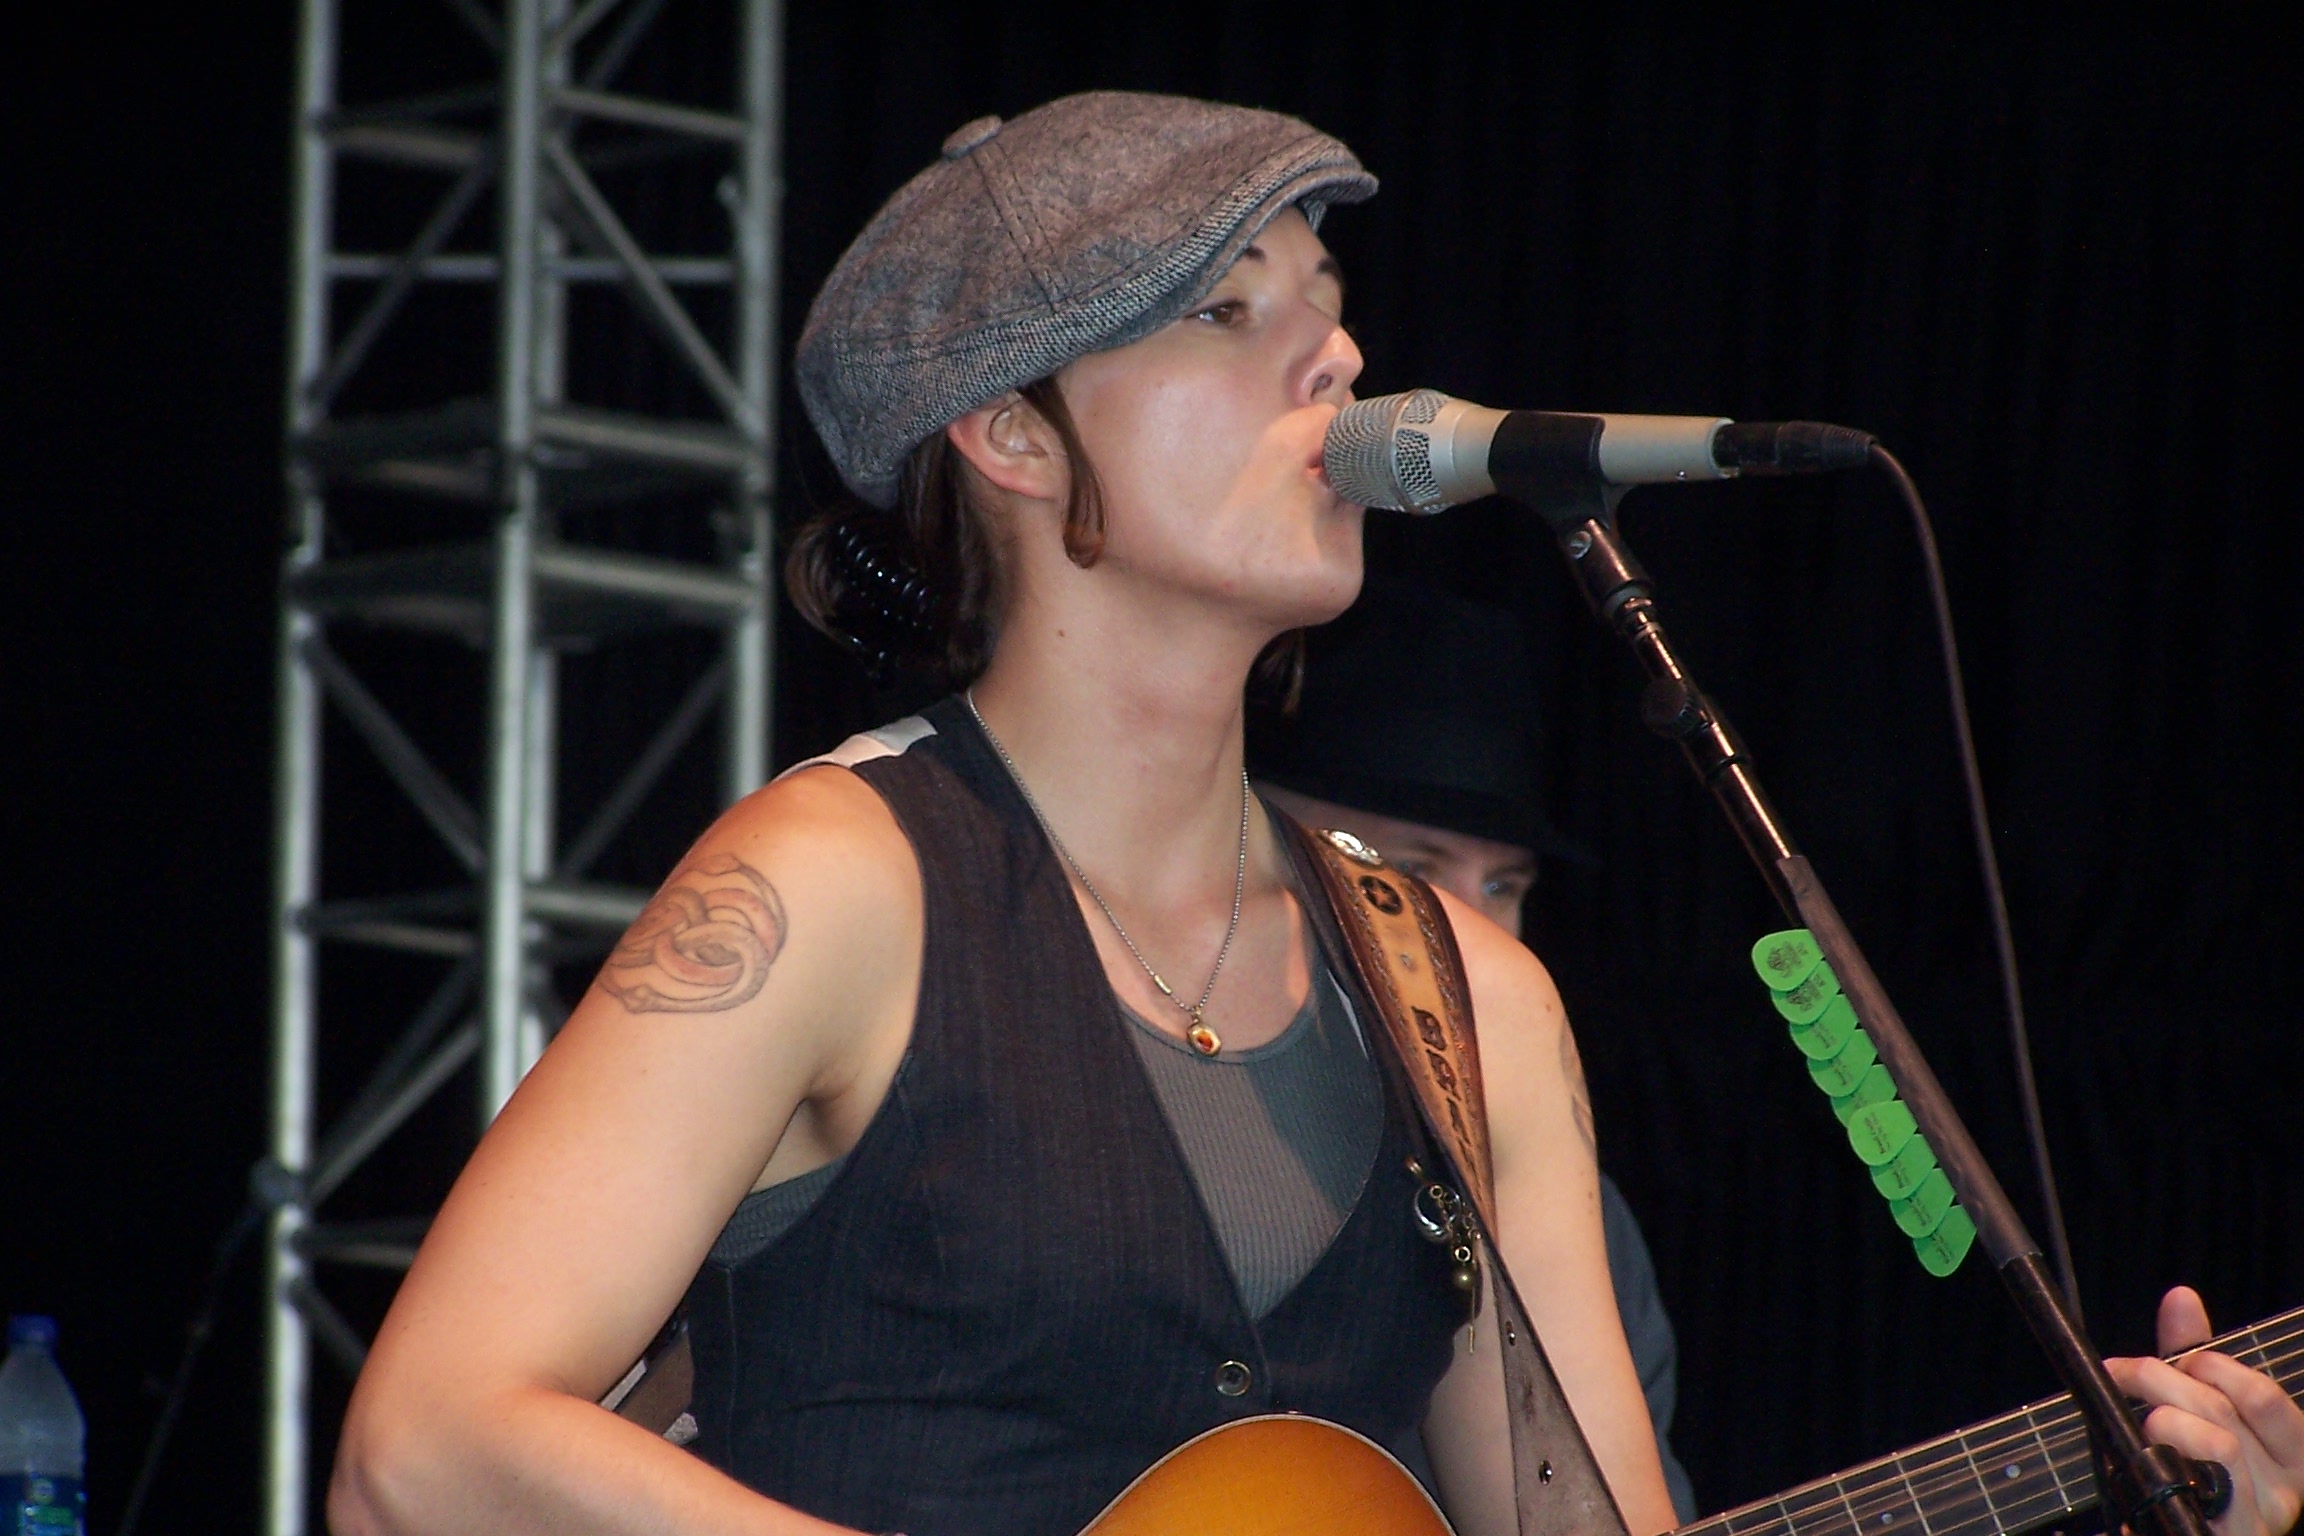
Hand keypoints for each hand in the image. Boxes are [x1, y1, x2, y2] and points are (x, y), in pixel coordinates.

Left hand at [2104, 1287, 2303, 1535]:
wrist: (2177, 1533)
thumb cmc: (2193, 1475)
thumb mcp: (2196, 1411)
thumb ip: (2190, 1359)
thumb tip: (2181, 1297)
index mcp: (2290, 1458)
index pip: (2263, 1397)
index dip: (2212, 1366)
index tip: (2178, 1360)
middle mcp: (2283, 1493)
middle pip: (2223, 1413)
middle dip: (2161, 1380)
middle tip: (2123, 1374)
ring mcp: (2253, 1522)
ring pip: (2214, 1445)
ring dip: (2161, 1421)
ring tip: (2141, 1427)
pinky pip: (2188, 1490)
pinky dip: (2155, 1472)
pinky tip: (2136, 1475)